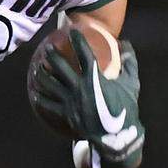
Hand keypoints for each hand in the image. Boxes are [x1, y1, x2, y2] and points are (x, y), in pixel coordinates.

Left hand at [29, 31, 144, 167]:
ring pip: (50, 84)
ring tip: (37, 68)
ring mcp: (70, 100)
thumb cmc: (126, 108)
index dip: (78, 41)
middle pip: (60, 67)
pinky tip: (35, 92)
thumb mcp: (132, 85)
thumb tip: (126, 44)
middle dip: (52, 55)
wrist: (117, 136)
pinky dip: (41, 98)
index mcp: (96, 79)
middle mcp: (80, 87)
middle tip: (47, 48)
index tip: (72, 31)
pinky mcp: (65, 113)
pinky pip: (48, 104)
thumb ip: (129, 63)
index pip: (85, 54)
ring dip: (42, 75)